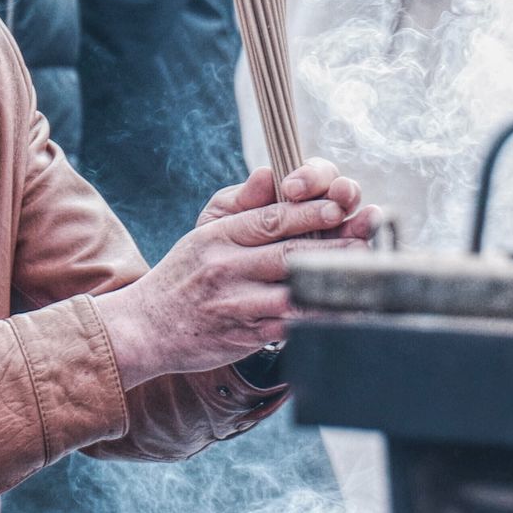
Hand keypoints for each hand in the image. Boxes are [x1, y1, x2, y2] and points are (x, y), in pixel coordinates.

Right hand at [94, 159, 380, 389]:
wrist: (145, 327)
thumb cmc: (182, 276)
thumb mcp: (202, 233)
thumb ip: (240, 207)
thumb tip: (270, 176)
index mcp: (217, 237)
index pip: (270, 219)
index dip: (309, 212)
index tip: (339, 207)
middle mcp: (224, 268)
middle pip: (289, 254)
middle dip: (333, 246)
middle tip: (367, 240)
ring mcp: (233, 304)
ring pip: (292, 293)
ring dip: (331, 285)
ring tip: (363, 277)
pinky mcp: (240, 335)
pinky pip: (286, 328)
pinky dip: (315, 321)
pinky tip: (340, 314)